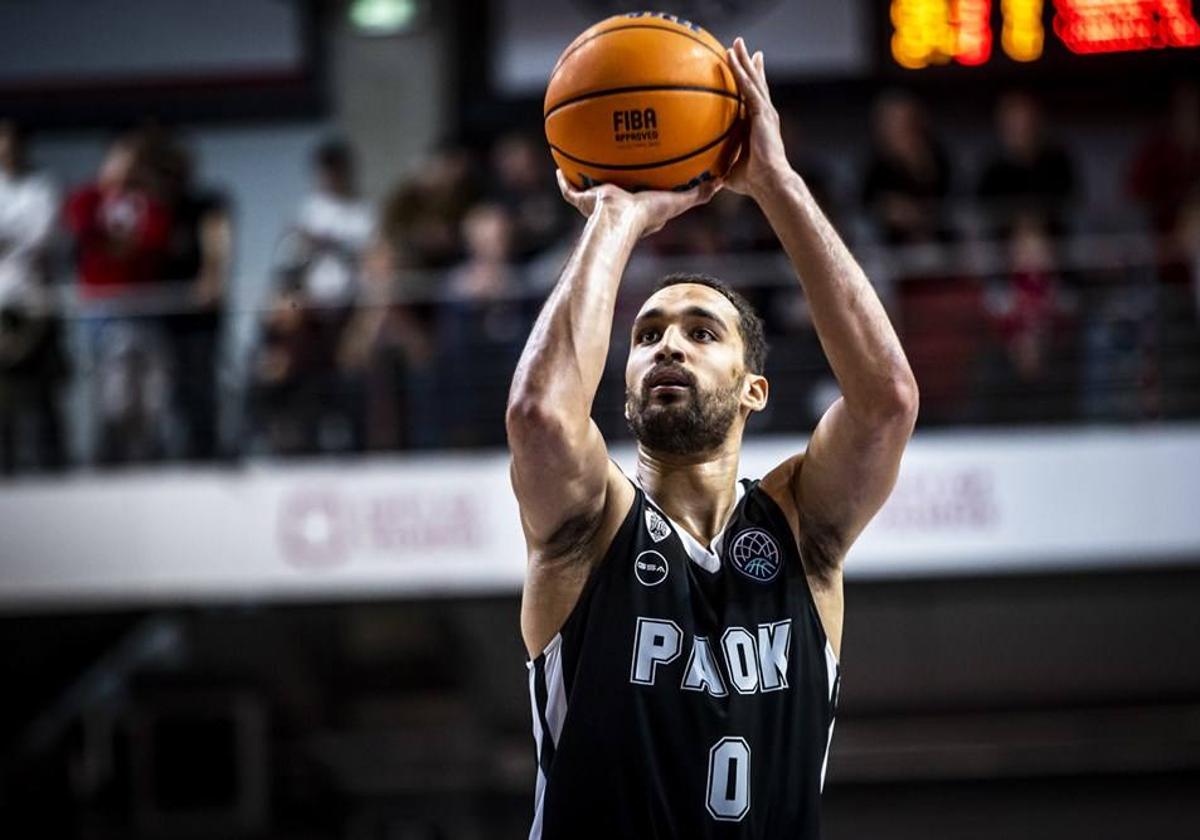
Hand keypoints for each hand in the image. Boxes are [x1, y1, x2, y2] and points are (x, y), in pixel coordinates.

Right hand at [555, 169, 721, 237]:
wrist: (618, 218)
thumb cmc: (646, 213)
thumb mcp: (678, 201)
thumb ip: (698, 193)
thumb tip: (719, 182)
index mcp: (636, 205)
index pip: (637, 190)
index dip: (640, 180)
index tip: (642, 169)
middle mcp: (615, 203)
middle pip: (612, 187)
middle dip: (611, 176)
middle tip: (612, 161)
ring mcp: (596, 203)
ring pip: (588, 187)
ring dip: (584, 177)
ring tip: (580, 159)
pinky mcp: (581, 200)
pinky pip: (568, 188)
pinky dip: (562, 181)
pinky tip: (557, 167)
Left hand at [724, 37, 790, 200]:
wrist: (769, 181)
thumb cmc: (752, 181)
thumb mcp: (730, 169)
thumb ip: (720, 164)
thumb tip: (703, 175)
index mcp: (758, 125)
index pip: (753, 98)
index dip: (749, 82)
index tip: (745, 68)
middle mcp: (764, 114)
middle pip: (755, 82)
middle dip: (748, 63)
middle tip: (742, 46)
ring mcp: (765, 112)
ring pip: (753, 79)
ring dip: (744, 60)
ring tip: (737, 43)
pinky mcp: (763, 113)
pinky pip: (749, 88)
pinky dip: (741, 72)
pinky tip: (733, 59)